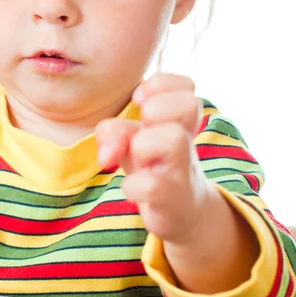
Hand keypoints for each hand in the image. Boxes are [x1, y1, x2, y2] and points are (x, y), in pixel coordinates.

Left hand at [96, 73, 210, 243]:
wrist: (181, 212)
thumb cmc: (153, 167)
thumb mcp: (130, 142)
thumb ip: (112, 133)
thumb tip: (107, 154)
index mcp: (178, 121)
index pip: (186, 85)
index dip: (160, 85)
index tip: (140, 100)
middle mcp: (186, 140)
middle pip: (188, 105)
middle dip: (155, 111)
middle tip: (142, 132)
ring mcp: (183, 170)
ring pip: (173, 139)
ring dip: (143, 146)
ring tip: (139, 162)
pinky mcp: (173, 198)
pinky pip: (152, 185)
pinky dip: (133, 186)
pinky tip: (134, 189)